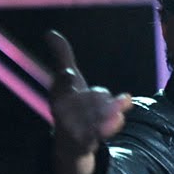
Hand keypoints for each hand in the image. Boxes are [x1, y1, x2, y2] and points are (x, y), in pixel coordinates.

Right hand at [46, 30, 133, 173]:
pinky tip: (121, 116)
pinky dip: (110, 126)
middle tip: (104, 93)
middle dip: (95, 97)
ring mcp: (76, 129)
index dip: (64, 81)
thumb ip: (62, 57)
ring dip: (107, 111)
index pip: (60, 88)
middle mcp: (65, 114)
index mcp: (58, 97)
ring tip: (124, 102)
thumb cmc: (69, 104)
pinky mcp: (89, 141)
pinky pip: (99, 135)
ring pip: (93, 118)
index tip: (69, 73)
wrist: (68, 142)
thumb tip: (50, 32)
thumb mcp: (65, 81)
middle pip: (82, 102)